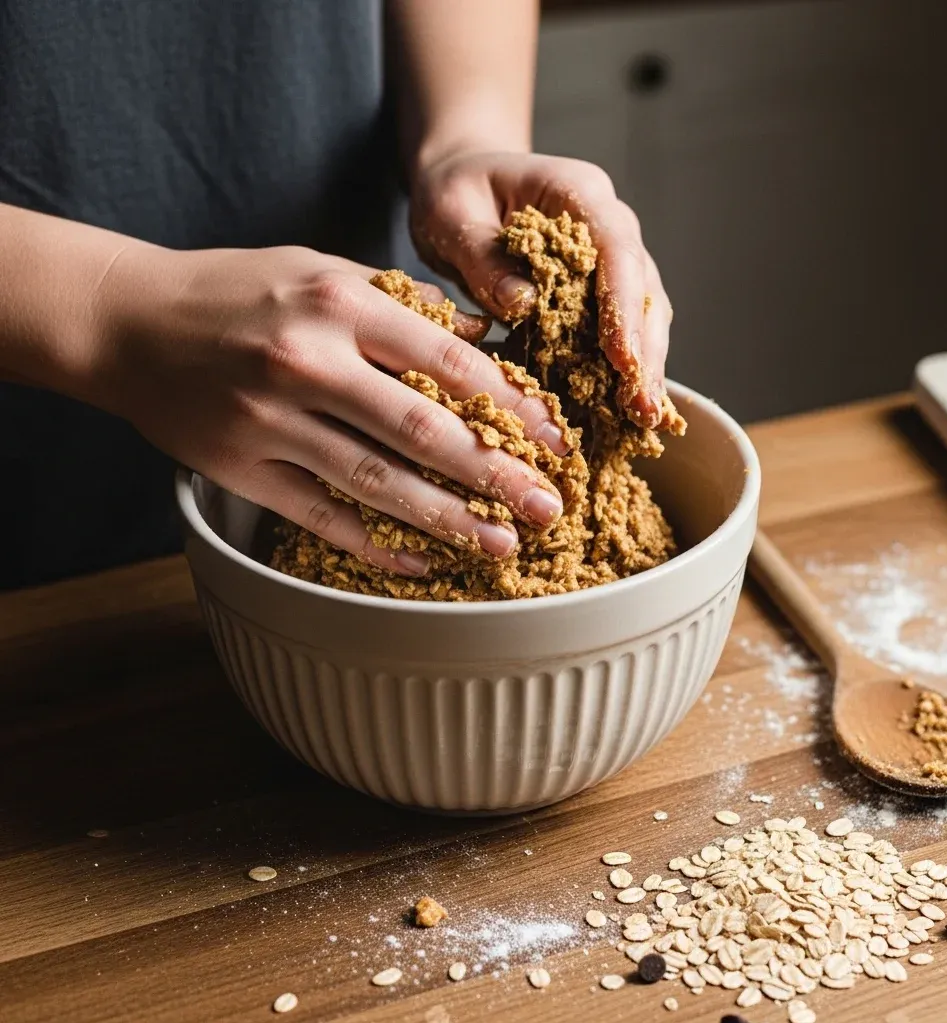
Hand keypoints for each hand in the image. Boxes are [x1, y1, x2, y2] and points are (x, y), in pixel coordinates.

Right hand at [92, 245, 570, 574]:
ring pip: (375, 483)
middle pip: (421, 431)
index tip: (552, 441)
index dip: (510, 407)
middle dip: (494, 475)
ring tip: (499, 546)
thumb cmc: (237, 291)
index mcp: (338, 302)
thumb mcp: (322, 271)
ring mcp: (268, 420)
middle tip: (545, 509)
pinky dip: (373, 543)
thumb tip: (482, 345)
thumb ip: (402, 306)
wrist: (127, 321)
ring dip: (446, 520)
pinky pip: (319, 514)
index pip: (447, 362)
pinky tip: (420, 562)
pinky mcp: (238, 467)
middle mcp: (306, 360)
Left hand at [410, 150, 669, 427]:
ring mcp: (607, 256)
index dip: (623, 305)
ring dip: (645, 365)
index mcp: (577, 191)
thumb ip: (483, 257)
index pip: (616, 249)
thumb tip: (523, 304)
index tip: (622, 358)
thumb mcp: (451, 215)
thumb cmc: (454, 192)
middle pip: (643, 287)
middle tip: (643, 406)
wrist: (461, 182)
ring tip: (643, 417)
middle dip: (645, 349)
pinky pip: (622, 328)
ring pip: (644, 311)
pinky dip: (624, 367)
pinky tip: (625, 408)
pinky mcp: (598, 287)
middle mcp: (606, 221)